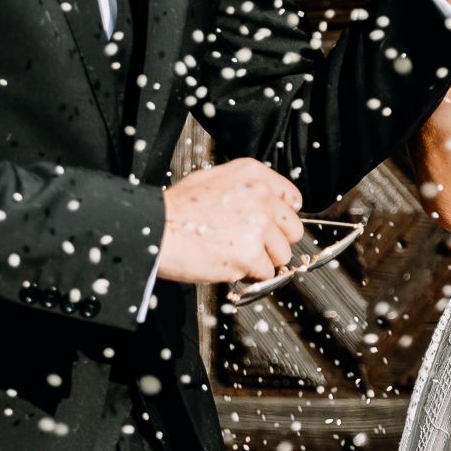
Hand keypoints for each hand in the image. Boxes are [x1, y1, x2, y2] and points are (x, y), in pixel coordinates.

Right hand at [157, 158, 305, 284]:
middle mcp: (261, 197)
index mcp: (253, 175)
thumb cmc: (177, 208)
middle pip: (293, 230)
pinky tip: (230, 263)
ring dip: (263, 260)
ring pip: (282, 254)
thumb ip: (244, 188)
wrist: (157, 228)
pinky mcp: (250, 254)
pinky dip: (249, 275)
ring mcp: (258, 226)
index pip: (292, 198)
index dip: (282, 217)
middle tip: (255, 245)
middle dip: (275, 242)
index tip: (275, 226)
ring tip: (237, 254)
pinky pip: (265, 273)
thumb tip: (262, 203)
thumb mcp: (213, 180)